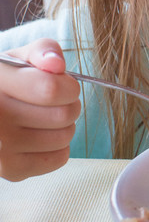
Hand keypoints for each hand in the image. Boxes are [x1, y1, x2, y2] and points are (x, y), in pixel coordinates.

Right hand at [0, 39, 80, 180]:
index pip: (50, 90)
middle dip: (69, 104)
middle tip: (56, 102)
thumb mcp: (20, 58)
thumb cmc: (8, 82)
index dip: (68, 86)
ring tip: (46, 118)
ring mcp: (1, 149)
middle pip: (63, 115)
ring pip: (65, 137)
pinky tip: (39, 136)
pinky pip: (60, 158)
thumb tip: (56, 65)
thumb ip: (43, 50)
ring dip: (65, 125)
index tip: (64, 84)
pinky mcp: (11, 171)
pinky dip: (58, 147)